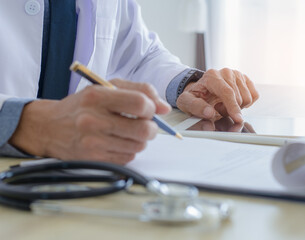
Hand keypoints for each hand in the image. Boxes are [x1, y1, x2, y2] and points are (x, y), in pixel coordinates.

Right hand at [9, 80, 170, 163]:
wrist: (49, 127)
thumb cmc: (83, 105)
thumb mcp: (107, 87)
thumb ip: (139, 90)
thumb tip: (164, 108)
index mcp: (97, 97)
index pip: (140, 103)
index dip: (152, 108)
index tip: (149, 110)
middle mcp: (93, 120)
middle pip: (144, 129)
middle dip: (151, 128)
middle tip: (144, 124)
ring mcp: (92, 142)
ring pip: (138, 146)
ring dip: (139, 140)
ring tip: (127, 132)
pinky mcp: (93, 159)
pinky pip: (127, 158)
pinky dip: (128, 150)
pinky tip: (116, 142)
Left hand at [176, 68, 258, 122]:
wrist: (201, 90)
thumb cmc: (195, 96)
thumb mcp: (187, 102)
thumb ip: (196, 108)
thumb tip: (209, 113)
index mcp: (212, 76)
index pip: (227, 92)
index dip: (233, 107)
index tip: (238, 119)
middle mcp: (226, 72)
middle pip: (238, 98)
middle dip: (229, 110)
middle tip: (217, 109)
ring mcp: (237, 75)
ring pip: (247, 98)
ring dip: (236, 107)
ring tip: (224, 104)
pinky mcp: (246, 80)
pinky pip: (254, 96)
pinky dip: (245, 104)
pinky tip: (233, 102)